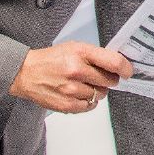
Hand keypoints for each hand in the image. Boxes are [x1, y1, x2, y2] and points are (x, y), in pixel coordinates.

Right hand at [9, 40, 132, 112]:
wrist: (25, 72)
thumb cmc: (52, 59)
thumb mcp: (75, 47)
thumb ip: (95, 55)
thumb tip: (117, 65)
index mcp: (80, 52)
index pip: (113, 61)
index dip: (125, 68)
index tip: (128, 71)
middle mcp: (76, 70)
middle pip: (109, 80)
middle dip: (110, 80)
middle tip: (103, 77)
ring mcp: (70, 89)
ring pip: (100, 94)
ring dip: (98, 91)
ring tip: (86, 85)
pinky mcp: (65, 104)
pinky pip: (89, 107)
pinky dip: (89, 102)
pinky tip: (81, 94)